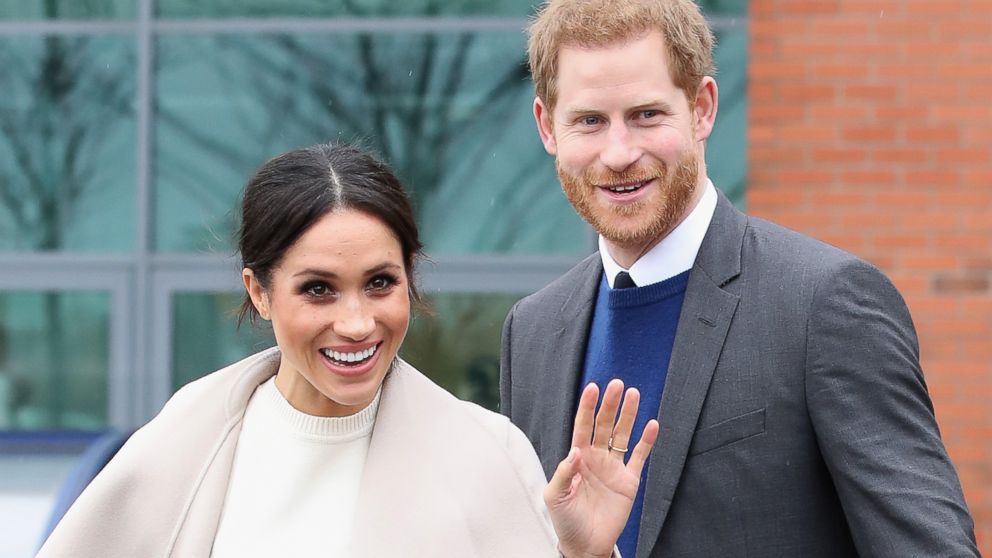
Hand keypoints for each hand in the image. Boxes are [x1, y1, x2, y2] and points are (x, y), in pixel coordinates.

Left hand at [545, 379, 658, 557]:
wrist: (585, 544)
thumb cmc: (565, 520)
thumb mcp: (554, 496)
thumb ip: (563, 472)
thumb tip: (576, 451)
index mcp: (577, 458)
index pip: (583, 426)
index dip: (587, 407)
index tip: (593, 388)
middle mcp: (596, 458)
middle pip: (604, 425)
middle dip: (610, 405)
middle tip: (618, 384)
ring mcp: (614, 468)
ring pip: (623, 435)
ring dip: (629, 416)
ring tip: (635, 394)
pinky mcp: (629, 482)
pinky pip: (639, 457)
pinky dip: (647, 442)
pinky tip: (652, 424)